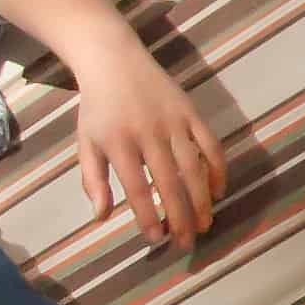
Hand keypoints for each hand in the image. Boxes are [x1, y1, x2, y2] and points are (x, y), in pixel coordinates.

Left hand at [69, 40, 223, 249]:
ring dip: (202, 200)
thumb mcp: (86, 143)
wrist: (114, 61)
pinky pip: (211, 145)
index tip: (155, 239)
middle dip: (180, 216)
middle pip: (170, 183)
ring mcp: (174, 122)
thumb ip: (93, 180)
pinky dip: (218, 169)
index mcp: (118, 144)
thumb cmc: (97, 108)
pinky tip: (217, 192)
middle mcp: (149, 134)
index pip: (136, 188)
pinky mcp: (191, 112)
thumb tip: (101, 217)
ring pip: (194, 168)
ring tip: (204, 225)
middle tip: (185, 243)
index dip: (147, 216)